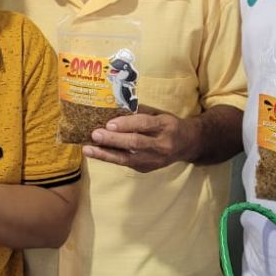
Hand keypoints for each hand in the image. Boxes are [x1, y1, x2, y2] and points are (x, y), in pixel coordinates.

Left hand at [82, 106, 200, 172]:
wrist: (187, 145)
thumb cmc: (168, 125)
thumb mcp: (159, 113)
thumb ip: (139, 111)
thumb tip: (113, 106)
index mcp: (166, 126)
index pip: (145, 125)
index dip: (126, 124)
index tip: (109, 124)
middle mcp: (161, 145)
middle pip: (135, 143)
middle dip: (113, 140)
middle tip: (95, 135)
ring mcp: (154, 160)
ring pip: (128, 158)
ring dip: (105, 154)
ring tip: (88, 149)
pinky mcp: (146, 169)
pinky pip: (125, 163)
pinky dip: (109, 158)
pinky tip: (95, 153)